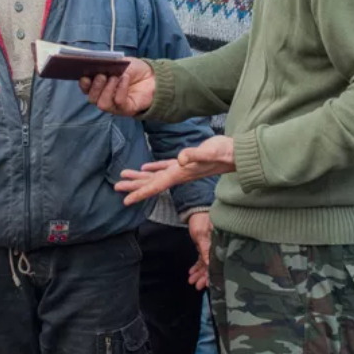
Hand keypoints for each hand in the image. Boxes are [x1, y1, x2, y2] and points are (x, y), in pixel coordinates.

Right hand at [79, 59, 155, 116]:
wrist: (152, 75)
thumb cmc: (133, 69)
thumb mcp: (118, 62)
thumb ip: (107, 64)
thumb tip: (97, 64)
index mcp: (100, 86)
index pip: (86, 89)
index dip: (83, 84)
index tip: (85, 76)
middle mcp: (105, 97)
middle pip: (92, 99)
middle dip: (95, 87)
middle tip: (102, 75)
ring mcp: (115, 106)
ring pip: (103, 104)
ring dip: (107, 90)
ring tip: (115, 77)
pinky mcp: (127, 109)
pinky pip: (119, 102)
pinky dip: (120, 89)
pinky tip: (124, 78)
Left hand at [115, 136, 235, 205]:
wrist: (238, 154)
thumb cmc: (224, 153)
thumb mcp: (209, 152)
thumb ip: (195, 156)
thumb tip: (181, 158)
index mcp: (180, 174)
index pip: (156, 186)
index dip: (140, 194)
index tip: (125, 201)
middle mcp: (178, 174)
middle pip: (151, 183)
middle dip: (134, 186)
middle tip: (116, 188)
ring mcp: (182, 169)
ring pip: (155, 176)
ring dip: (139, 178)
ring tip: (123, 177)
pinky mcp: (185, 162)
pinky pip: (164, 167)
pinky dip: (153, 168)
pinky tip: (145, 167)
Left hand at [187, 212, 211, 290]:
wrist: (196, 210)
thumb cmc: (201, 220)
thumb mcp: (202, 234)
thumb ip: (205, 249)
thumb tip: (210, 264)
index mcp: (219, 244)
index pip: (217, 262)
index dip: (213, 274)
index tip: (208, 284)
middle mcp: (216, 247)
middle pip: (211, 265)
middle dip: (204, 277)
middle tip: (197, 286)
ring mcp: (211, 248)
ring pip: (206, 264)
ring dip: (199, 273)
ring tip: (191, 281)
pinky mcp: (204, 247)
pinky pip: (201, 259)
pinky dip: (196, 266)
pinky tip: (191, 273)